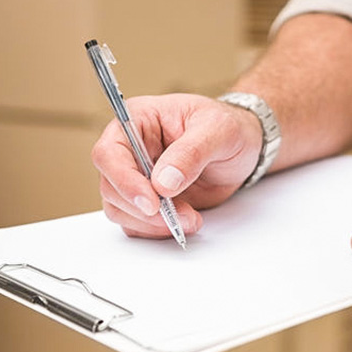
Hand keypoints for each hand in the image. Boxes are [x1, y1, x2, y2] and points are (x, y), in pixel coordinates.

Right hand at [91, 93, 261, 238]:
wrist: (242, 149)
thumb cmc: (229, 128)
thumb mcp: (218, 131)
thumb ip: (191, 153)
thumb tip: (164, 182)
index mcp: (138, 120)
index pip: (109, 152)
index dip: (124, 180)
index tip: (151, 202)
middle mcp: (129, 150)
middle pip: (110, 186)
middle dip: (143, 209)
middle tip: (179, 215)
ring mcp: (136, 178)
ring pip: (119, 210)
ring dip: (152, 223)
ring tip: (190, 218)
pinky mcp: (148, 201)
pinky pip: (136, 224)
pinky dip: (157, 230)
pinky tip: (185, 221)